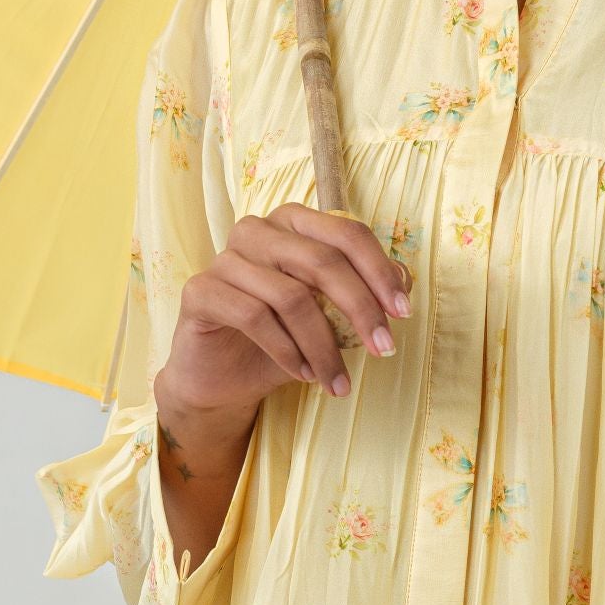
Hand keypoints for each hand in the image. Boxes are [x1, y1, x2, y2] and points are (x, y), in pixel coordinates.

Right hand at [162, 206, 411, 416]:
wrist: (222, 379)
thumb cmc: (281, 342)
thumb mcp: (330, 319)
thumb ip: (362, 294)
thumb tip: (405, 281)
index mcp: (292, 223)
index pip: (346, 233)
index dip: (379, 272)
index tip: (403, 314)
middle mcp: (256, 230)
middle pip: (322, 261)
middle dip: (360, 309)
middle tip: (383, 350)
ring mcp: (225, 258)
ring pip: (291, 296)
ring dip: (323, 346)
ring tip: (338, 381)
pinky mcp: (199, 291)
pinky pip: (254, 317)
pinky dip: (286, 351)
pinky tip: (303, 374)